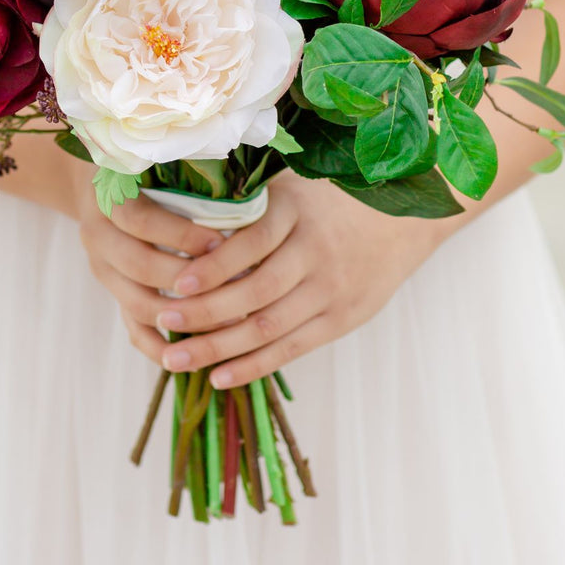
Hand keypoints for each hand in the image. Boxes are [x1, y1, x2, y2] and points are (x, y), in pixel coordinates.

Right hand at [73, 162, 225, 365]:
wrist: (99, 184)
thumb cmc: (146, 169)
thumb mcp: (158, 164)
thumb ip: (187, 180)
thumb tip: (244, 197)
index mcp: (109, 199)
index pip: (139, 220)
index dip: (180, 234)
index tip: (219, 242)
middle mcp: (98, 237)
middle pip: (139, 267)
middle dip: (188, 282)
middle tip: (235, 288)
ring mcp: (105, 271)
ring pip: (138, 305)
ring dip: (184, 317)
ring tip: (229, 321)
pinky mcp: (115, 296)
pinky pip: (133, 330)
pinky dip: (163, 347)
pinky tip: (196, 352)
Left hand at [153, 171, 447, 388]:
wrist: (402, 221)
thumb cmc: (330, 200)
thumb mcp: (293, 188)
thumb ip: (250, 207)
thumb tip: (184, 230)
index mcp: (298, 212)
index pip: (252, 242)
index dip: (213, 266)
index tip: (175, 282)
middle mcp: (316, 252)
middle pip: (255, 291)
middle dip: (205, 311)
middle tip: (162, 320)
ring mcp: (331, 289)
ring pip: (269, 326)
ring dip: (219, 347)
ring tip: (175, 358)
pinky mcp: (341, 319)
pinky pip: (291, 348)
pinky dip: (253, 365)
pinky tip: (218, 376)